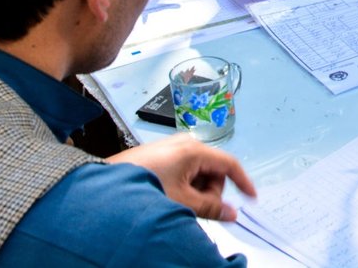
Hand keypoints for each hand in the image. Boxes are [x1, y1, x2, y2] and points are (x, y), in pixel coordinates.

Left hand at [110, 133, 255, 220]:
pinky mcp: (162, 155)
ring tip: (177, 202)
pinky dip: (183, 186)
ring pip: (199, 173)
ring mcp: (172, 148)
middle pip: (213, 171)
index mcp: (193, 150)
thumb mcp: (181, 202)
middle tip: (195, 207)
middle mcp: (185, 144)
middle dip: (209, 192)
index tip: (250, 196)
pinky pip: (185, 171)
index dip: (243, 182)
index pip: (229, 164)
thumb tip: (230, 213)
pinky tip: (170, 196)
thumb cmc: (140, 185)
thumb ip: (210, 208)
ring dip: (194, 191)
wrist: (106, 185)